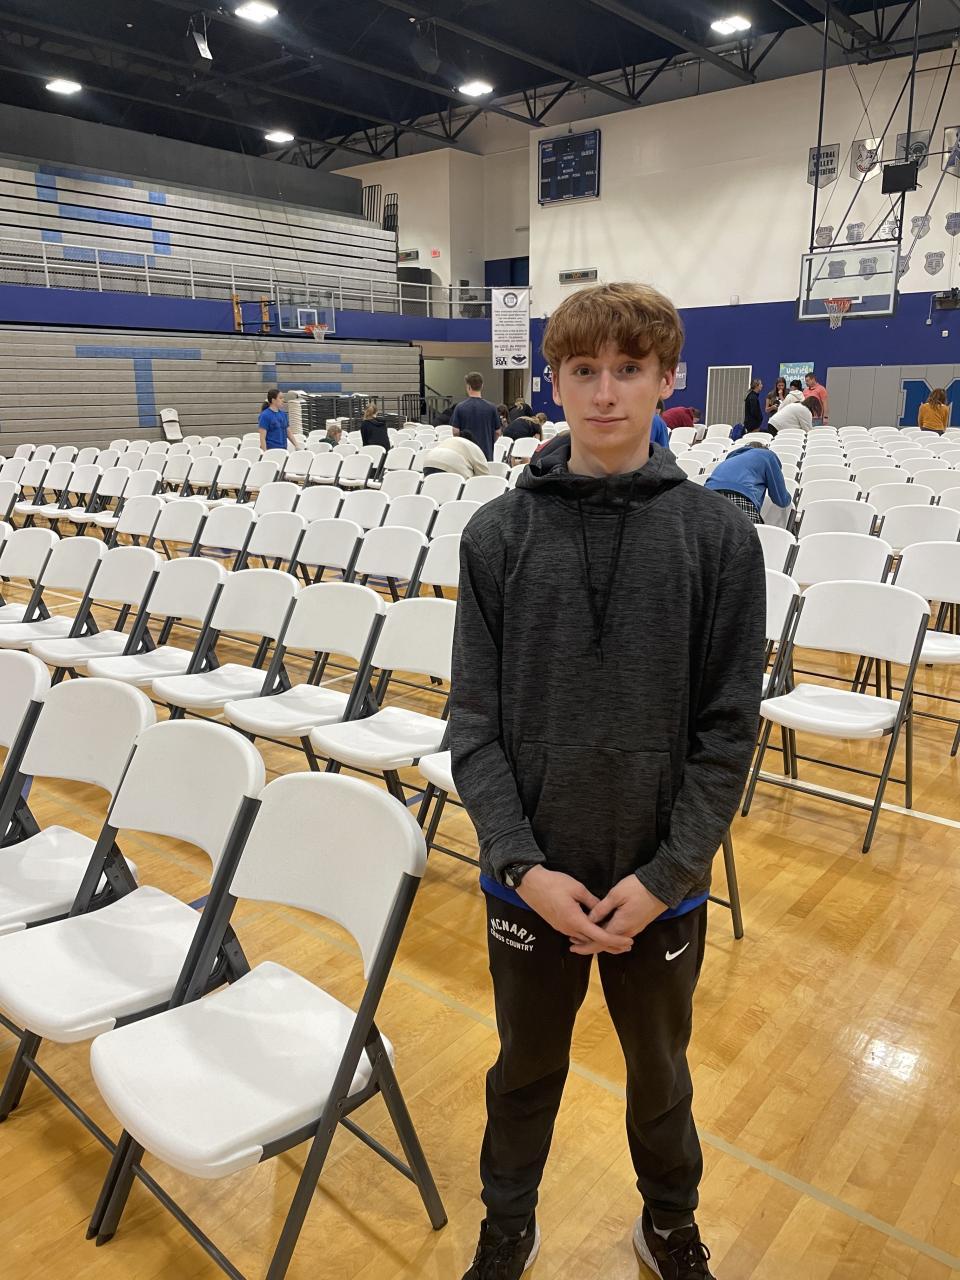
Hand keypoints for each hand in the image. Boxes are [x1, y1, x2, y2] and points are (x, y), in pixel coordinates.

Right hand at [517, 866, 632, 954]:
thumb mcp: (577, 889)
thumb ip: (592, 902)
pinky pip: (576, 935)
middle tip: (626, 945)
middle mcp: (569, 928)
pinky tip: (595, 932)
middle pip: (592, 942)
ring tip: (614, 940)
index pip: (600, 936)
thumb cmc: (554, 883)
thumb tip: (602, 911)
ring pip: (584, 940)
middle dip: (610, 945)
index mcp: (575, 920)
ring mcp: (562, 928)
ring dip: (598, 941)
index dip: (615, 940)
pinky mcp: (557, 925)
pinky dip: (588, 936)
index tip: (629, 941)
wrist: (530, 884)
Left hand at [568, 876, 666, 955]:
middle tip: (573, 942)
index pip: (599, 941)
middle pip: (606, 945)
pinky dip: (608, 937)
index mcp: (620, 926)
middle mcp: (627, 932)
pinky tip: (600, 931)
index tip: (572, 945)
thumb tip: (589, 919)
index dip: (585, 945)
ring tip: (584, 938)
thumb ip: (601, 909)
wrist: (661, 887)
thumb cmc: (637, 888)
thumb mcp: (616, 895)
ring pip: (613, 941)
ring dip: (598, 941)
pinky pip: (619, 936)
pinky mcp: (637, 925)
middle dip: (589, 945)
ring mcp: (634, 930)